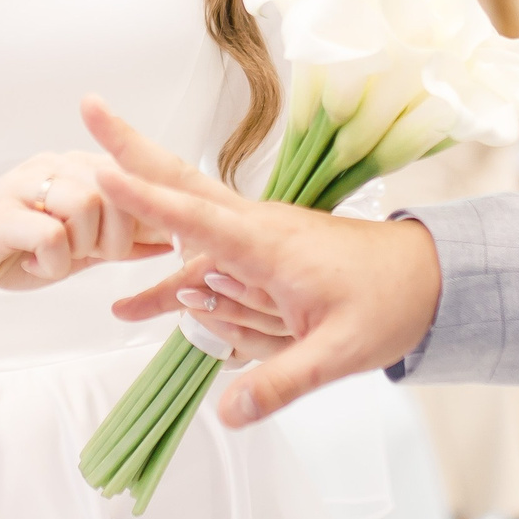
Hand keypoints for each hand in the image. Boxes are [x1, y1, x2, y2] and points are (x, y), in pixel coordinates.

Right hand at [0, 151, 172, 312]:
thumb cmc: (3, 252)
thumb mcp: (70, 249)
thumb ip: (114, 242)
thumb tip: (167, 242)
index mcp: (71, 168)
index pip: (131, 179)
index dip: (147, 217)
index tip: (151, 245)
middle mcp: (50, 166)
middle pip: (118, 191)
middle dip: (116, 238)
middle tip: (87, 258)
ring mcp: (23, 185)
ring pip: (89, 207)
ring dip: (81, 249)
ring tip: (56, 261)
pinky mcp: (1, 213)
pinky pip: (52, 236)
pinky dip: (52, 264)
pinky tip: (34, 266)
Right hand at [83, 96, 442, 426]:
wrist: (429, 279)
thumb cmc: (390, 303)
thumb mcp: (341, 351)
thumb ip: (282, 381)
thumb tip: (228, 414)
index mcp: (269, 243)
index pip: (195, 215)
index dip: (147, 200)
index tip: (105, 173)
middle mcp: (255, 228)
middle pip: (180, 184)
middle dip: (133, 148)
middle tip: (89, 104)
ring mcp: (254, 240)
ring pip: (188, 233)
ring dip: (152, 238)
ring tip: (111, 245)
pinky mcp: (258, 258)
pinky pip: (205, 269)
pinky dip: (171, 285)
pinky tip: (133, 308)